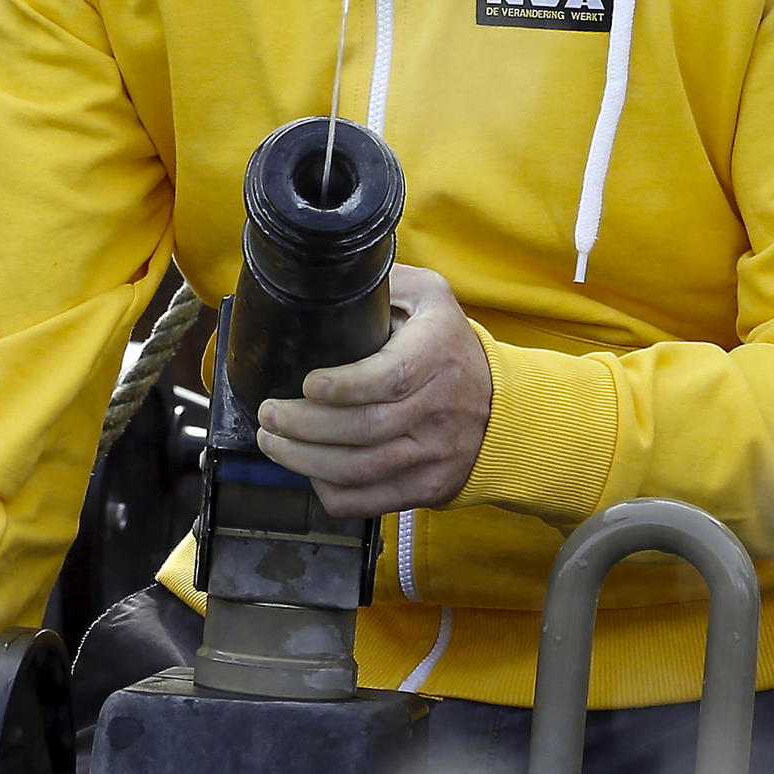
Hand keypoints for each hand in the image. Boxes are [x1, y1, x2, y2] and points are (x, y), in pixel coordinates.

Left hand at [255, 264, 492, 518]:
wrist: (504, 410)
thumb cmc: (451, 348)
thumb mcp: (431, 297)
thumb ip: (388, 281)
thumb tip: (333, 272)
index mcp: (436, 355)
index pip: (389, 377)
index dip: (343, 386)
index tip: (307, 384)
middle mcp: (437, 409)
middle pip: (365, 428)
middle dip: (304, 425)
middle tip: (268, 414)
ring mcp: (433, 454)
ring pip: (361, 469)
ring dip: (306, 460)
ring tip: (274, 442)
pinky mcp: (426, 487)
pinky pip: (371, 501)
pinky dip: (332, 492)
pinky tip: (310, 473)